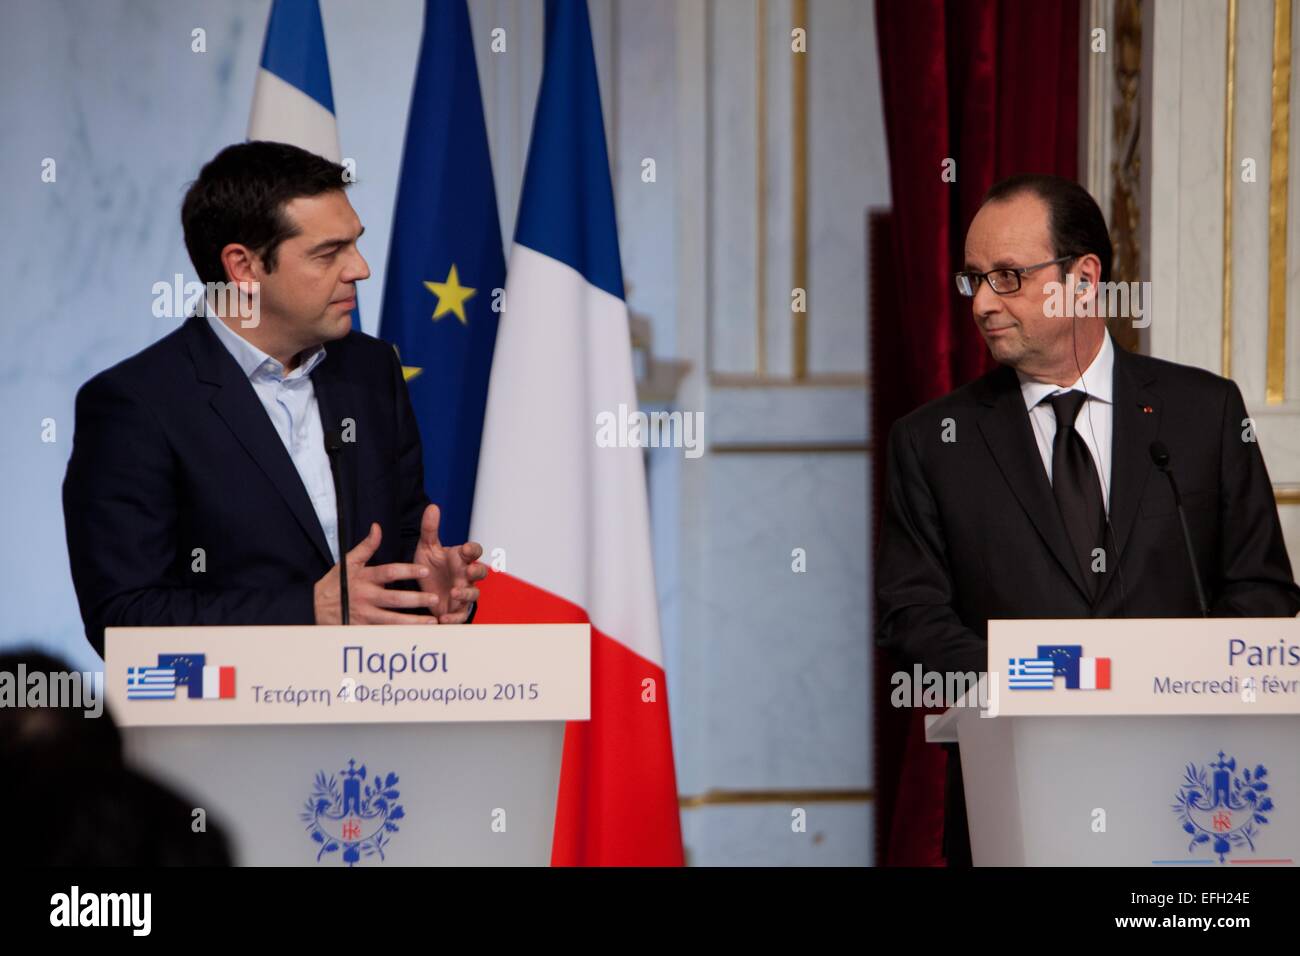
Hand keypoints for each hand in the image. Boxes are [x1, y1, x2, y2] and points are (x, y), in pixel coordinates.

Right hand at [314, 522, 441, 623]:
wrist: (313, 606)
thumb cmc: (335, 583)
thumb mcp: (348, 562)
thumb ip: (366, 547)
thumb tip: (377, 527)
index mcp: (365, 578)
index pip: (389, 572)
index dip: (407, 571)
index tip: (425, 570)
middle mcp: (365, 597)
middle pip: (394, 599)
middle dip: (416, 599)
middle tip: (435, 597)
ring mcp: (364, 615)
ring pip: (392, 620)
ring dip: (413, 621)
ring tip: (432, 621)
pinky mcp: (362, 629)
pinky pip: (384, 633)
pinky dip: (399, 634)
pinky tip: (416, 634)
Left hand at [412, 504, 487, 623]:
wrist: (423, 592)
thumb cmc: (431, 567)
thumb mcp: (427, 548)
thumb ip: (430, 530)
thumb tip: (432, 506)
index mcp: (461, 558)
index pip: (475, 550)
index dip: (473, 550)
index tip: (466, 550)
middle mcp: (465, 575)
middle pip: (481, 571)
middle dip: (477, 570)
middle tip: (469, 570)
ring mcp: (463, 592)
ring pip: (474, 593)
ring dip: (466, 593)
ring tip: (454, 592)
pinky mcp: (457, 610)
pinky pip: (460, 615)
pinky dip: (454, 617)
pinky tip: (444, 618)